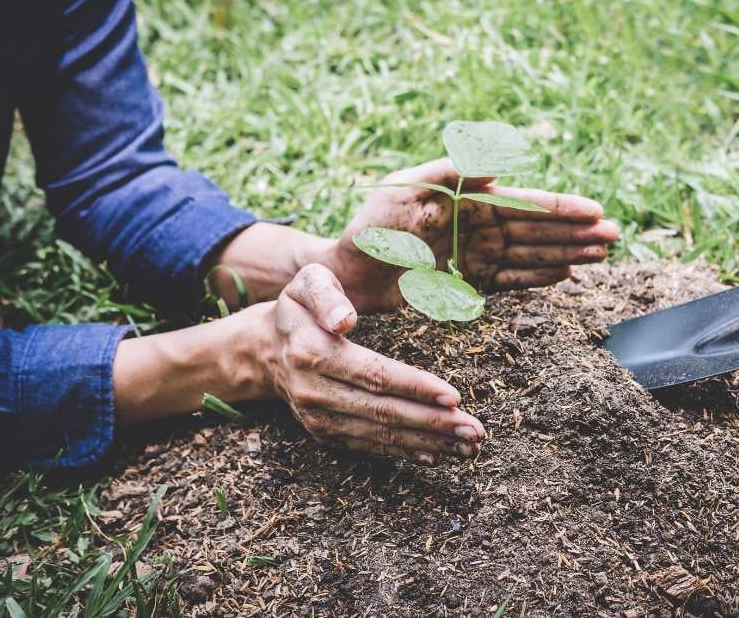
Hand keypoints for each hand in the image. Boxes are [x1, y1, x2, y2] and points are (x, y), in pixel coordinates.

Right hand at [258, 263, 484, 463]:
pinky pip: (370, 447)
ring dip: (428, 444)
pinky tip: (437, 455)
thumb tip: (344, 320)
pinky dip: (405, 453)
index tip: (453, 396)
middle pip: (382, 412)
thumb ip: (326, 295)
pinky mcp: (325, 434)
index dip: (414, 387)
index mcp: (312, 353)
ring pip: (380, 436)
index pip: (373, 374)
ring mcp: (318, 418)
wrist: (263, 350)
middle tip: (474, 431)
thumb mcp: (307, 282)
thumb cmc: (298, 307)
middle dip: (433, 424)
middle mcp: (313, 392)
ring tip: (468, 448)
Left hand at [325, 158, 620, 310]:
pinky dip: (537, 279)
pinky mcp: (468, 283)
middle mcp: (479, 227)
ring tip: (600, 255)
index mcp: (469, 201)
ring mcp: (477, 256)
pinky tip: (564, 276)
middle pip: (537, 231)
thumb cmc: (371, 225)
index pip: (524, 204)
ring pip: (531, 255)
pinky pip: (510, 281)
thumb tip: (495, 169)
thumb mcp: (403, 190)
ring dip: (566, 254)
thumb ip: (447, 173)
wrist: (348, 272)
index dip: (561, 208)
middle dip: (576, 232)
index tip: (595, 211)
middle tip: (614, 235)